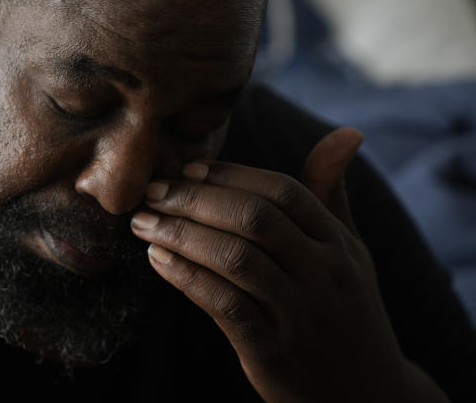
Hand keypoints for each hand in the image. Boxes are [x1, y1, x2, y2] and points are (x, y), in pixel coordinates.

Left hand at [130, 128, 447, 401]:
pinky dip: (186, 277)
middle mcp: (324, 275)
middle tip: (152, 192)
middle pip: (254, 219)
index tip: (187, 167)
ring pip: (234, 258)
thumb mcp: (349, 251)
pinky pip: (224, 305)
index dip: (230, 175)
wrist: (366, 393)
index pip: (283, 191)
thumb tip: (346, 132)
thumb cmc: (345, 306)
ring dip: (180, 235)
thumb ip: (330, 194)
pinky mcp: (273, 350)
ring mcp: (300, 314)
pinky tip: (158, 260)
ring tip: (143, 223)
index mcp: (338, 244)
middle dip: (194, 199)